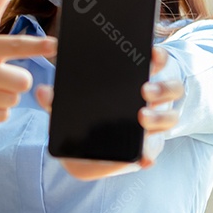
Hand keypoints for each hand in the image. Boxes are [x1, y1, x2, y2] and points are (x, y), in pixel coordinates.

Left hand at [34, 46, 184, 179]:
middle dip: (161, 87)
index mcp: (139, 78)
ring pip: (170, 116)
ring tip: (142, 118)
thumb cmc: (90, 112)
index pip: (157, 62)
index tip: (152, 53)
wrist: (93, 147)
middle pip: (171, 88)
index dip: (159, 56)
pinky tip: (144, 159)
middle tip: (144, 90)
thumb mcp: (74, 102)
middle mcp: (155, 99)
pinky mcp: (152, 145)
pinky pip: (156, 149)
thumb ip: (59, 99)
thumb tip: (41, 91)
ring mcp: (156, 122)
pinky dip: (151, 153)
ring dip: (159, 117)